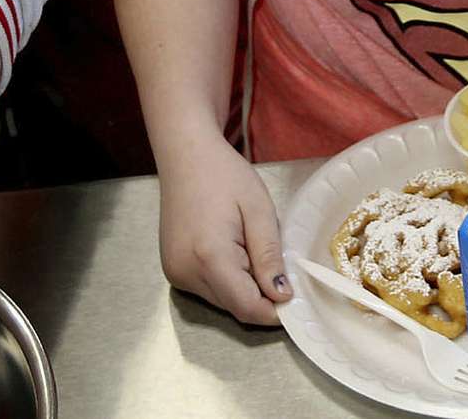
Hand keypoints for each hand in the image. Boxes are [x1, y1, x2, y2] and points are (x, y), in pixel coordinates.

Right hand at [157, 133, 291, 324]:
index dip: (275, 312)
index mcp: (209, 257)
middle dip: (261, 296)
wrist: (185, 155)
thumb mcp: (259, 210)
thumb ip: (269, 256)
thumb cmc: (223, 174)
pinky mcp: (172, 269)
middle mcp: (186, 272)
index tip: (295, 299)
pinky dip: (226, 280)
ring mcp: (175, 272)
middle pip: (234, 307)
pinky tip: (229, 249)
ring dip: (243, 288)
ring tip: (248, 248)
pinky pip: (207, 289)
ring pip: (221, 301)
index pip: (247, 307)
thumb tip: (282, 296)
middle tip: (275, 264)